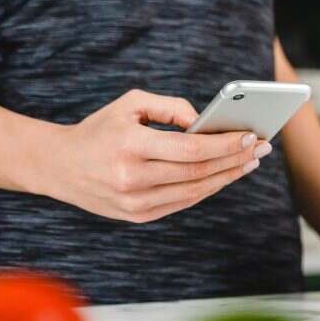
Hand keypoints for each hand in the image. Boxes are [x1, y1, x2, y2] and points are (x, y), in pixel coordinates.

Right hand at [43, 89, 270, 222]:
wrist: (58, 166)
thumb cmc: (100, 128)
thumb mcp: (130, 103)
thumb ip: (171, 107)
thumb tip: (206, 122)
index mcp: (130, 146)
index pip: (190, 150)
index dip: (225, 145)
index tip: (250, 135)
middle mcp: (133, 178)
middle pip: (198, 172)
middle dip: (235, 160)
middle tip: (262, 148)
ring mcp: (135, 203)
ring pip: (195, 191)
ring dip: (227, 177)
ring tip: (249, 162)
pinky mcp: (138, 217)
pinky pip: (182, 202)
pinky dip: (207, 188)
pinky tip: (224, 175)